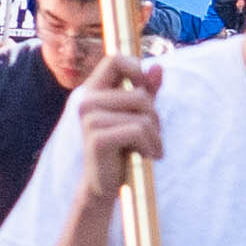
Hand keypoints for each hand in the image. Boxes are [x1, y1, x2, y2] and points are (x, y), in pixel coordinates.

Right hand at [68, 49, 162, 201]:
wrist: (104, 185)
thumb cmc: (122, 147)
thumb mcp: (136, 115)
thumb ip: (146, 90)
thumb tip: (158, 68)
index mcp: (93, 91)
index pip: (114, 59)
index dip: (136, 69)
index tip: (145, 90)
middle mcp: (86, 101)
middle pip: (140, 94)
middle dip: (155, 117)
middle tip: (153, 135)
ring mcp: (89, 120)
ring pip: (142, 115)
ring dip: (155, 135)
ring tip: (150, 148)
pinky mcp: (96, 139)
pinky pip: (138, 131)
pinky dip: (150, 145)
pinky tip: (146, 155)